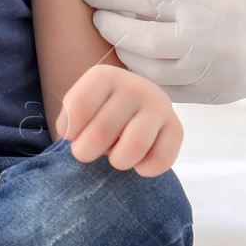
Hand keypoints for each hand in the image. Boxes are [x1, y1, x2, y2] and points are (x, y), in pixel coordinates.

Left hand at [57, 63, 182, 174]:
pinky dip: (145, 169)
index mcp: (105, 76)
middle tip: (88, 151)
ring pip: (134, 146)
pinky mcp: (176, 127)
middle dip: (87, 152)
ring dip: (117, 161)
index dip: (70, 132)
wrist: (134, 102)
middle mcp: (134, 86)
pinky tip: (138, 162)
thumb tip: (71, 134)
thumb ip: (69, 118)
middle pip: (101, 133)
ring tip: (114, 155)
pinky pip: (161, 160)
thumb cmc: (99, 107)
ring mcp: (158, 106)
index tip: (72, 134)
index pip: (78, 109)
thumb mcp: (78, 102)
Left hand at [82, 0, 245, 103]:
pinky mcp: (211, 96)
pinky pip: (165, 91)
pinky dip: (145, 76)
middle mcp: (202, 44)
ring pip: (145, 71)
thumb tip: (121, 1)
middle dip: (109, 25)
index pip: (139, 0)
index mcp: (202, 7)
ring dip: (123, 54)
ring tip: (117, 37)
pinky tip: (137, 62)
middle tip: (98, 13)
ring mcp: (208, 75)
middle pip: (135, 39)